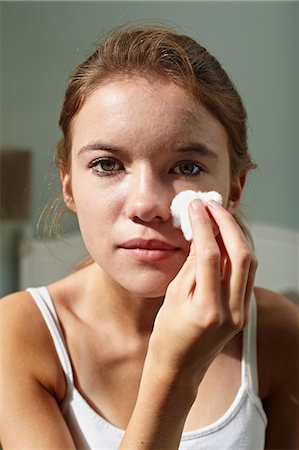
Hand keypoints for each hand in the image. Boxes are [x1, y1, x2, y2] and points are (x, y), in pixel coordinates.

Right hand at [148, 199, 257, 386]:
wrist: (180, 367)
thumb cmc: (167, 334)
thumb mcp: (172, 296)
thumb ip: (191, 267)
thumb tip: (201, 235)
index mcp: (207, 309)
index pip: (210, 255)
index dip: (203, 226)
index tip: (195, 207)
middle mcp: (231, 311)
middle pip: (241, 255)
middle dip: (227, 223)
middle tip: (212, 205)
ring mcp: (242, 312)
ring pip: (250, 262)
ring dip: (236, 235)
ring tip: (219, 216)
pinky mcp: (244, 311)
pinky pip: (247, 273)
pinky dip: (238, 251)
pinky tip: (225, 238)